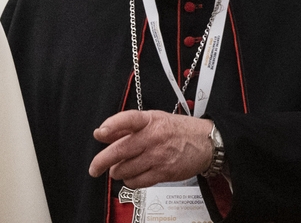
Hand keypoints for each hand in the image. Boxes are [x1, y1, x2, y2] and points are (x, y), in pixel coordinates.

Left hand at [88, 110, 212, 188]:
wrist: (206, 143)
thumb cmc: (177, 130)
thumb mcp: (153, 119)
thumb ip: (126, 127)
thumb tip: (101, 134)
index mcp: (149, 120)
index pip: (128, 119)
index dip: (112, 125)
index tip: (100, 133)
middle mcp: (153, 137)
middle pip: (121, 150)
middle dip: (101, 161)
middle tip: (94, 168)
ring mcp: (158, 156)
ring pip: (126, 169)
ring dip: (117, 172)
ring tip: (119, 169)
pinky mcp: (164, 173)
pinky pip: (138, 181)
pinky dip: (130, 181)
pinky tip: (131, 177)